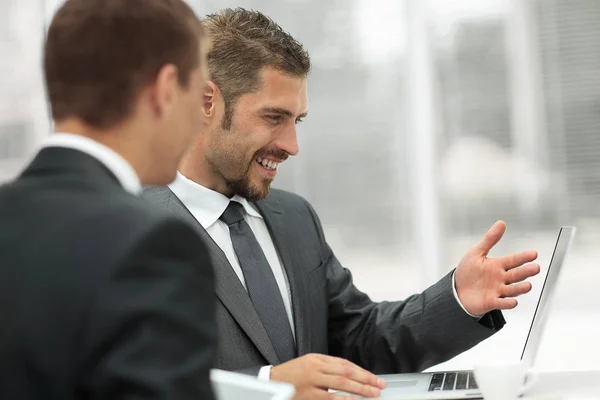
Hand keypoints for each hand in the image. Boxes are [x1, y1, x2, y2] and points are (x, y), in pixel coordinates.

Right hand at [270, 353, 385, 399]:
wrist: (271, 382)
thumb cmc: (291, 375)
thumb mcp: (309, 364)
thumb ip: (327, 368)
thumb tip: (351, 374)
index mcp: (317, 359)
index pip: (344, 364)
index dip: (362, 371)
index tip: (374, 378)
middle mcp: (315, 368)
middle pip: (345, 372)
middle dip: (365, 379)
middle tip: (379, 385)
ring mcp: (311, 382)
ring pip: (340, 384)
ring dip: (359, 390)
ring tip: (372, 394)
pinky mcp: (307, 395)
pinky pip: (329, 398)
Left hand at [454, 221, 539, 315]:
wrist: (457, 290)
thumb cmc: (467, 272)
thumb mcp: (476, 252)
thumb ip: (490, 239)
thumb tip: (501, 223)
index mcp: (497, 265)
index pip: (513, 260)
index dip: (523, 257)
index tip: (533, 253)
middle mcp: (500, 278)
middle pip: (516, 275)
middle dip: (526, 272)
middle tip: (536, 268)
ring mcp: (497, 291)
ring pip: (511, 290)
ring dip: (520, 288)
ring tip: (528, 285)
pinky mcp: (491, 302)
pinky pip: (500, 303)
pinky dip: (507, 303)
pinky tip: (513, 302)